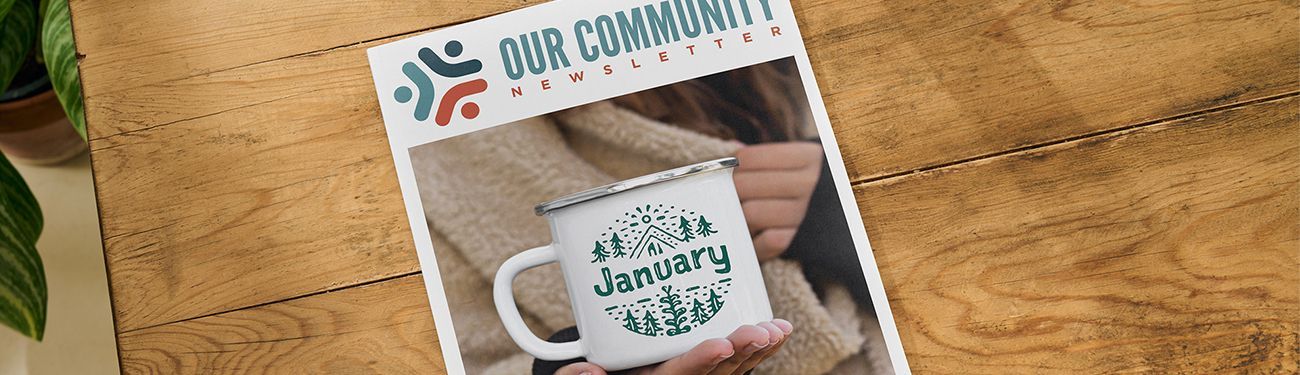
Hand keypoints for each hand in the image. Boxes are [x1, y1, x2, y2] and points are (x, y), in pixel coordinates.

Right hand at [555, 319, 792, 374]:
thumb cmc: (589, 373)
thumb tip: (588, 370)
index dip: (702, 360)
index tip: (722, 342)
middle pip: (715, 374)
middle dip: (742, 353)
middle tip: (761, 331)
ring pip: (733, 371)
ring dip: (758, 351)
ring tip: (778, 329)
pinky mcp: (706, 368)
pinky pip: (737, 365)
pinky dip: (759, 349)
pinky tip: (778, 330)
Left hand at [732, 142, 822, 259]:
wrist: (847, 211)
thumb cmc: (808, 183)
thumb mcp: (796, 161)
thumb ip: (763, 156)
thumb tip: (729, 148)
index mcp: (806, 156)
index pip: (748, 158)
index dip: (732, 166)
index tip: (732, 171)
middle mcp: (809, 183)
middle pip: (742, 186)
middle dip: (729, 192)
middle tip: (729, 196)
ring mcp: (805, 213)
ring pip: (748, 214)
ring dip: (738, 218)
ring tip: (740, 216)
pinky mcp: (802, 240)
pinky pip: (765, 241)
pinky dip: (754, 242)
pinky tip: (754, 237)